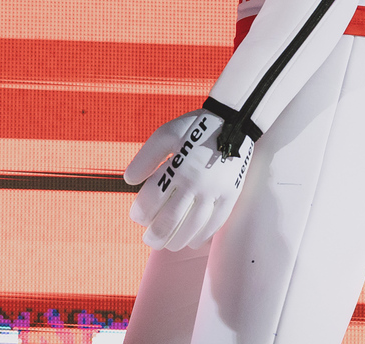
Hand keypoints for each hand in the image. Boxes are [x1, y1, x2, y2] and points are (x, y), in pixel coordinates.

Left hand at [123, 109, 253, 251]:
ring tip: (166, 243)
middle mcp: (196, 183)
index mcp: (178, 167)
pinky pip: (215, 225)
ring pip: (192, 229)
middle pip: (170, 222)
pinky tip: (191, 240)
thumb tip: (129, 182)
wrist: (235, 120)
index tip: (137, 216)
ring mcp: (215, 192)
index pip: (151, 201)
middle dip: (154, 235)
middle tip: (148, 239)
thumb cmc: (195, 127)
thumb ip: (146, 157)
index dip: (139, 213)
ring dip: (175, 241)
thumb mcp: (166, 133)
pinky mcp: (230, 196)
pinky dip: (201, 237)